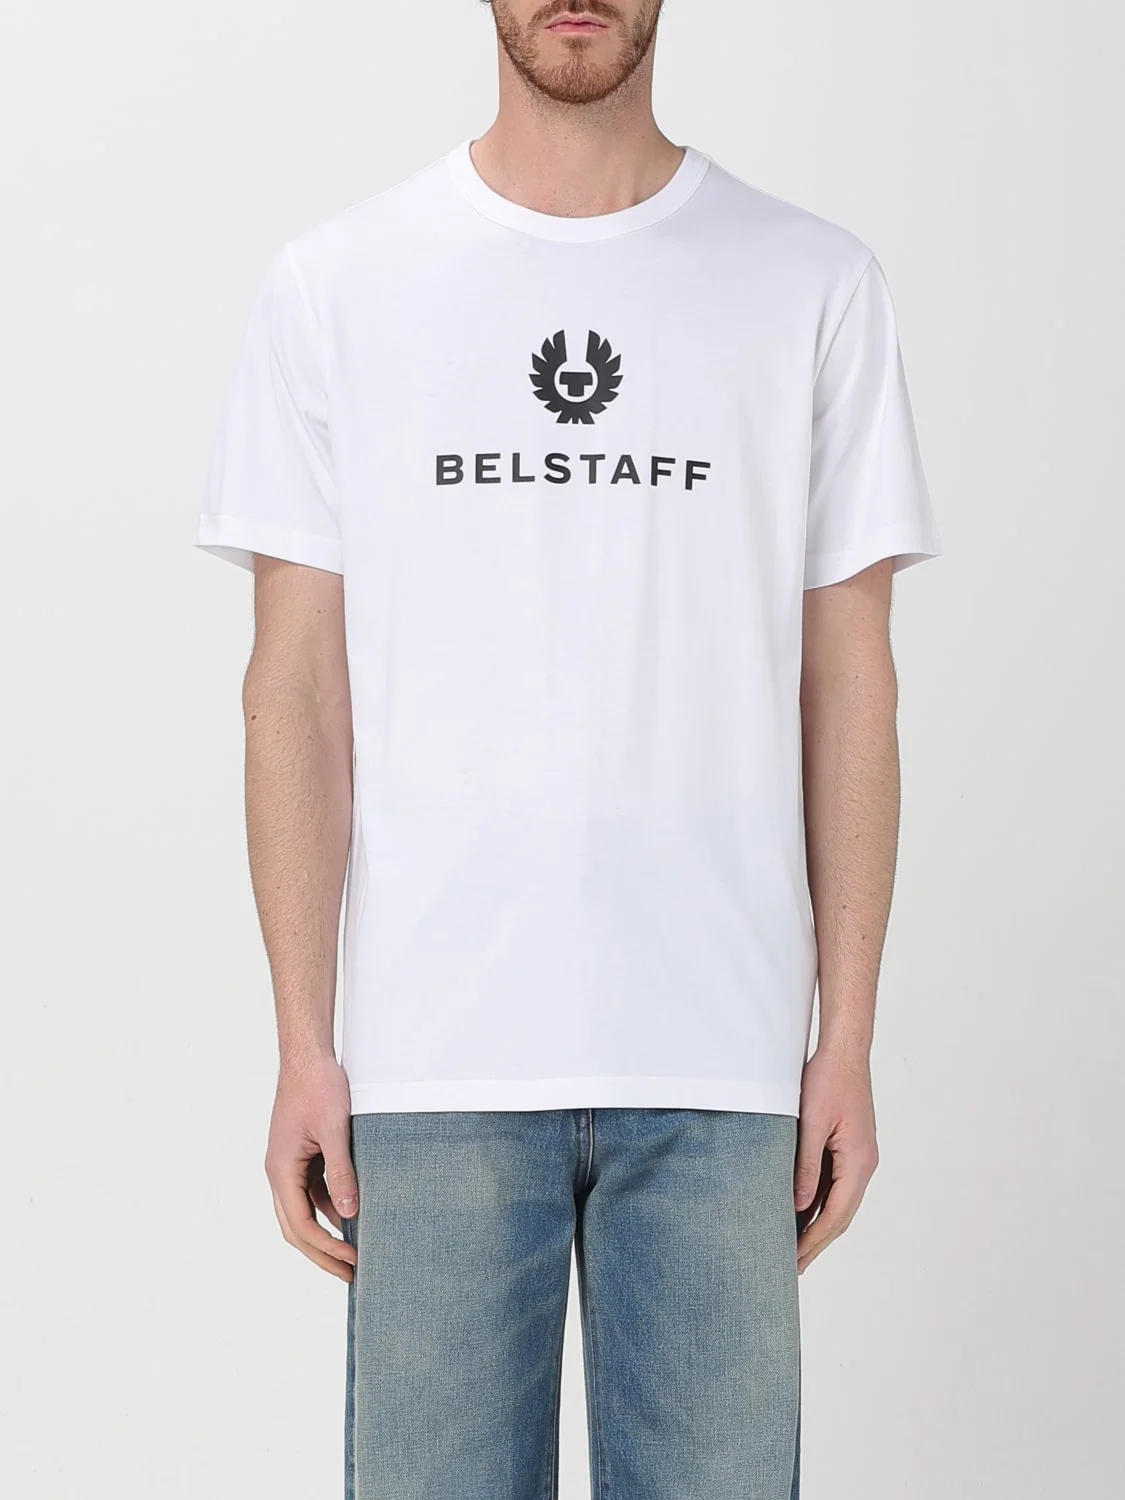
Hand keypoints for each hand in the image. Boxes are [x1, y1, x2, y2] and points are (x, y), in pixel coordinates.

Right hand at [264, 1053, 359, 1281]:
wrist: (308, 1055)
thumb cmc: (319, 1087)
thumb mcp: (335, 1130)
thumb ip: (341, 1172)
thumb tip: (350, 1213)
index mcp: (281, 1170)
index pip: (301, 1224)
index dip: (326, 1248)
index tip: (354, 1262)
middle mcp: (280, 1172)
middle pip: (298, 1227)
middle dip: (323, 1253)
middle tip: (353, 1276)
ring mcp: (290, 1165)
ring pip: (305, 1211)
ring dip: (328, 1233)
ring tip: (356, 1254)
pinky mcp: (302, 1155)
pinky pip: (314, 1192)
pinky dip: (331, 1208)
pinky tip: (354, 1218)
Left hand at [793, 1045, 878, 1273]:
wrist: (844, 1050)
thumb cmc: (828, 1080)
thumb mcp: (811, 1123)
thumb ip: (806, 1165)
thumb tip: (798, 1205)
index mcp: (858, 1162)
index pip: (835, 1214)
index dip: (813, 1240)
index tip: (793, 1262)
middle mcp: (863, 1165)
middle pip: (840, 1215)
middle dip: (816, 1242)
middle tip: (791, 1268)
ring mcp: (858, 1157)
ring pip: (838, 1202)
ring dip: (818, 1225)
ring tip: (794, 1248)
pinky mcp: (850, 1148)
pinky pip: (835, 1184)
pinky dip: (819, 1203)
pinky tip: (800, 1212)